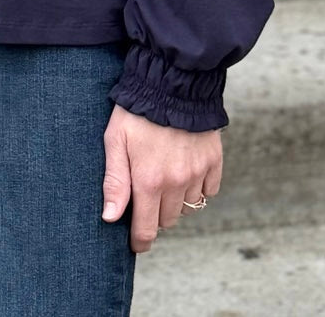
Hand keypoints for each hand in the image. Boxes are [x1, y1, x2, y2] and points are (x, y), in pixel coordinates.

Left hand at [101, 103, 221, 252]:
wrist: (173, 82)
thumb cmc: (137, 110)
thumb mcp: (115, 140)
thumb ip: (114, 181)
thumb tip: (111, 218)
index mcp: (149, 181)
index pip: (147, 229)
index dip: (140, 241)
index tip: (137, 243)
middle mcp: (176, 182)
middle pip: (168, 220)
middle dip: (156, 213)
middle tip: (147, 193)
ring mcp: (197, 172)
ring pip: (188, 206)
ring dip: (176, 199)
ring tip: (165, 176)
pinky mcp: (214, 160)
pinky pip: (209, 190)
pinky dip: (199, 186)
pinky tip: (187, 170)